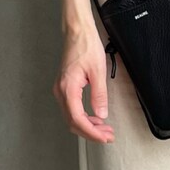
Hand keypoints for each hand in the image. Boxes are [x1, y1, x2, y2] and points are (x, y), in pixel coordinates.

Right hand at [54, 25, 115, 142]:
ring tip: (105, 129)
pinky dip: (83, 117)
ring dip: (87, 126)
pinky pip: (72, 109)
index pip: (78, 118)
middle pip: (73, 122)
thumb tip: (101, 114)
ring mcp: (61, 90)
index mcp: (68, 88)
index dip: (91, 131)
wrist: (77, 32)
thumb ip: (99, 95)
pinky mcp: (64, 88)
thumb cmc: (86, 46)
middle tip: (108, 136)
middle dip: (91, 132)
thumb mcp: (98, 71)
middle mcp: (61, 91)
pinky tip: (95, 118)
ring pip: (71, 117)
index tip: (104, 137)